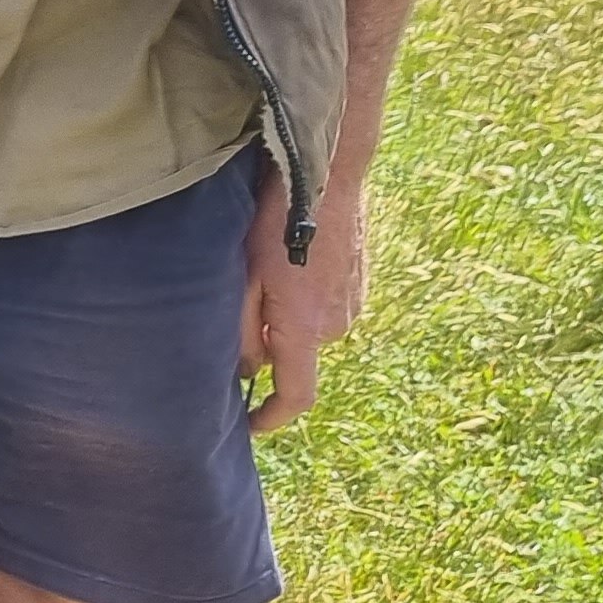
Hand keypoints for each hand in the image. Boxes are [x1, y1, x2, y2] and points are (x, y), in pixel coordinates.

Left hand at [240, 162, 368, 433]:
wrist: (329, 176)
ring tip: (266, 272)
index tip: (249, 426)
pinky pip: (324, 308)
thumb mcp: (244, 274)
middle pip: (293, 355)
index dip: (272, 418)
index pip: (296, 393)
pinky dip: (303, 299)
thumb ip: (241, 330)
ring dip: (284, 316)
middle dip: (265, 343)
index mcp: (305, 327)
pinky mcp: (360, 286)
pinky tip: (289, 263)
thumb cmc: (277, 220)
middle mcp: (336, 324)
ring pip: (307, 330)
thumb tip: (246, 371)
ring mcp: (353, 305)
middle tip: (242, 301)